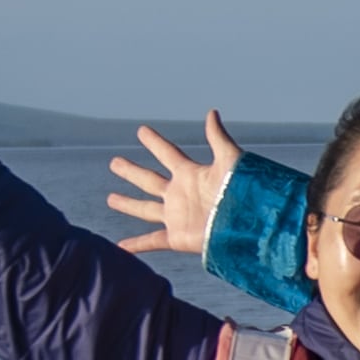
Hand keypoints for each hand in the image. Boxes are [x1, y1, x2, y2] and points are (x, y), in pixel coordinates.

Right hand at [109, 113, 244, 259]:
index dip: (154, 142)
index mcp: (191, 174)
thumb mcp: (230, 160)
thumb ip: (218, 138)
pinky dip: (135, 245)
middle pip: (148, 180)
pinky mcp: (178, 237)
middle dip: (131, 171)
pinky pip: (152, 241)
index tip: (141, 130)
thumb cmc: (243, 191)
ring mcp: (177, 216)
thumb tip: (211, 112)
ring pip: (145, 209)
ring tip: (110, 199)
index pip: (167, 154)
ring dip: (128, 204)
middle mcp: (180, 194)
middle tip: (114, 162)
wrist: (248, 225)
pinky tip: (119, 247)